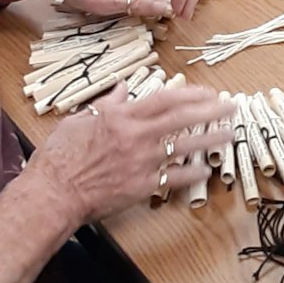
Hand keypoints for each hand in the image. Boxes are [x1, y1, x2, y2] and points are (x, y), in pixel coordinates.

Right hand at [31, 79, 231, 226]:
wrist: (53, 192)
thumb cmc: (60, 157)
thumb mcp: (78, 121)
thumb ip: (105, 105)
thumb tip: (120, 90)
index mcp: (121, 117)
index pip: (164, 99)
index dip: (190, 94)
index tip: (207, 92)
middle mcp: (136, 136)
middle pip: (181, 118)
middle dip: (209, 111)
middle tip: (230, 107)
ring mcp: (141, 162)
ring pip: (184, 146)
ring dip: (210, 139)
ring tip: (228, 134)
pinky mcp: (141, 186)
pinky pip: (174, 179)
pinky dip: (192, 174)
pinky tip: (207, 170)